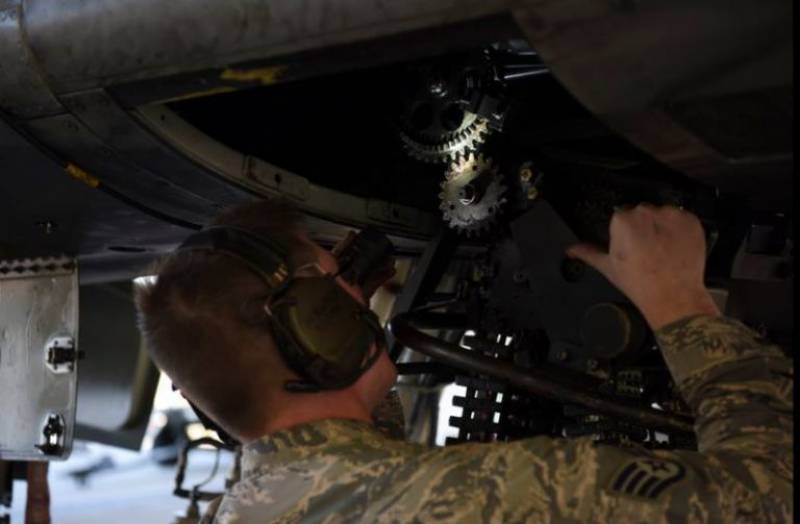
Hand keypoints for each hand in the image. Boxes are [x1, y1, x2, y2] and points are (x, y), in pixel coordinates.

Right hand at [567, 204, 719, 329]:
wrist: (674, 296)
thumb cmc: (640, 283)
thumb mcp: (609, 268)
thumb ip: (589, 253)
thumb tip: (572, 249)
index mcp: (623, 221)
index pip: (621, 218)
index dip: (625, 234)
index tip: (630, 248)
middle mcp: (646, 213)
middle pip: (642, 213)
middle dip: (644, 228)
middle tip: (646, 251)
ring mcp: (671, 216)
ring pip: (662, 215)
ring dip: (662, 227)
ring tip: (663, 250)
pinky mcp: (691, 221)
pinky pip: (683, 219)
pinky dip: (680, 230)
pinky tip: (676, 247)